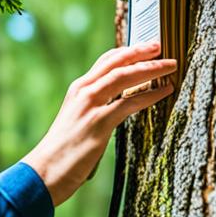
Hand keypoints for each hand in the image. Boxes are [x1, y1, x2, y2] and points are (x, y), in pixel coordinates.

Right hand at [21, 41, 175, 207]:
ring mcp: (90, 105)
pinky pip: (130, 102)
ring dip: (151, 68)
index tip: (144, 47)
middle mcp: (83, 91)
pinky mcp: (99, 123)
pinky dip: (151, 94)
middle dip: (140, 51)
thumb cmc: (61, 152)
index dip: (126, 52)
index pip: (105, 61)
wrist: (44, 171)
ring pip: (124, 76)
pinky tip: (166, 90)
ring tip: (171, 65)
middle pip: (116, 62)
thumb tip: (114, 108)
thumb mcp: (76, 121)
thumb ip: (93, 109)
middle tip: (160, 45)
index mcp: (78, 89)